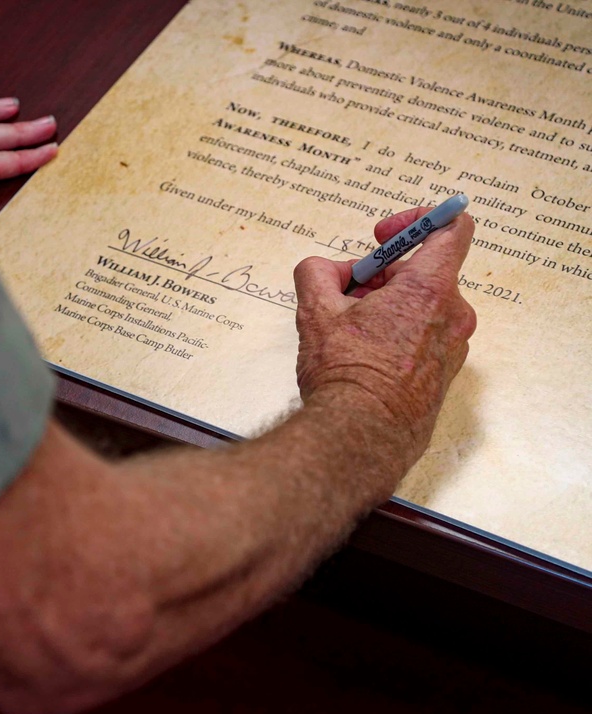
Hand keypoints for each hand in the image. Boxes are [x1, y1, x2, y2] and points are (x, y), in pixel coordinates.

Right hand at [292, 207, 476, 461]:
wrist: (360, 437)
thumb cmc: (347, 377)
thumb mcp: (316, 311)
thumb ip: (317, 273)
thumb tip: (323, 270)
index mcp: (430, 289)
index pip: (450, 228)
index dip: (416, 220)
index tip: (384, 235)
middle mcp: (453, 314)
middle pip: (424, 271)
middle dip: (382, 274)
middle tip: (346, 292)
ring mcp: (453, 346)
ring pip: (421, 306)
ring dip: (387, 305)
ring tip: (348, 329)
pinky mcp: (444, 372)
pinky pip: (424, 334)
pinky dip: (396, 332)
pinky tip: (363, 353)